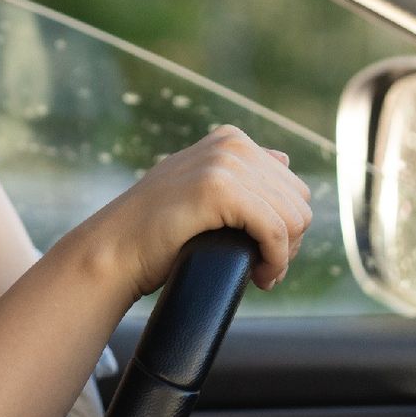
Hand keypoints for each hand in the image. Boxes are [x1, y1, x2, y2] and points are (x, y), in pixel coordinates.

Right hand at [79, 123, 313, 301]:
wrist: (116, 249)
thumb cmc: (157, 229)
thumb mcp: (201, 186)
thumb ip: (239, 170)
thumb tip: (284, 157)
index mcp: (230, 139)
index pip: (293, 188)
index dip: (285, 228)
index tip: (262, 253)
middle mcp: (231, 144)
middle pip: (299, 203)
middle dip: (289, 243)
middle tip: (262, 267)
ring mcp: (223, 163)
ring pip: (293, 219)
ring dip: (284, 256)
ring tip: (259, 272)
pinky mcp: (219, 189)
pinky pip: (275, 231)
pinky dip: (275, 261)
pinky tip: (259, 277)